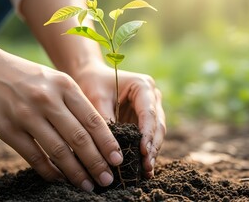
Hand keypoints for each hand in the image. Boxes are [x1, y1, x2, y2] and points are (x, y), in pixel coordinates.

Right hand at [0, 55, 122, 190]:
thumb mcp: (57, 81)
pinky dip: (50, 171)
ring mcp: (27, 115)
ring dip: (76, 172)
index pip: (93, 120)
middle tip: (107, 180)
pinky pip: (35, 156)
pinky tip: (60, 179)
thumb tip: (99, 136)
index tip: (118, 160)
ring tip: (88, 185)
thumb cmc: (29, 78)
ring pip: (59, 151)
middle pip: (79, 138)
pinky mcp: (9, 130)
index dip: (108, 143)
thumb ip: (76, 104)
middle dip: (96, 162)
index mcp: (65, 86)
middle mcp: (48, 100)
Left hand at [72, 62, 165, 177]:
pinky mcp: (144, 121)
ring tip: (146, 171)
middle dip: (152, 146)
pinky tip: (144, 169)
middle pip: (157, 125)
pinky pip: (148, 137)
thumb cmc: (93, 84)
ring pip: (157, 133)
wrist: (91, 77)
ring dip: (152, 152)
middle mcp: (152, 97)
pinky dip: (146, 152)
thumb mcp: (96, 99)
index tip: (143, 151)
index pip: (148, 112)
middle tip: (146, 166)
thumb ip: (105, 120)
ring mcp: (151, 109)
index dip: (147, 133)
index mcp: (143, 86)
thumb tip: (111, 148)